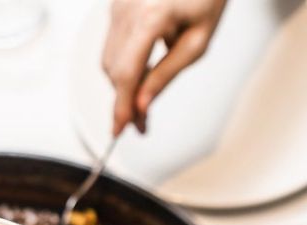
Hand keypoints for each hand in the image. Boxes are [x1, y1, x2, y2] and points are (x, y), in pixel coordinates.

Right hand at [103, 0, 227, 134]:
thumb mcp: (197, 41)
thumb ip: (167, 73)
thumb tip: (142, 104)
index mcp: (151, 17)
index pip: (127, 73)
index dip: (121, 106)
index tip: (119, 129)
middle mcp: (127, 10)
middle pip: (115, 70)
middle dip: (125, 99)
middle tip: (142, 122)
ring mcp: (118, 6)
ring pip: (109, 60)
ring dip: (124, 84)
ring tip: (144, 99)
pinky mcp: (116, 6)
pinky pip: (112, 44)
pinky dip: (124, 64)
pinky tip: (143, 70)